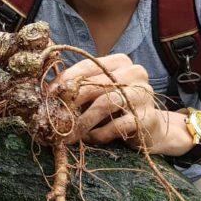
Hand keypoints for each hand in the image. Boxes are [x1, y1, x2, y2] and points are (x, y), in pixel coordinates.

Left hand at [51, 54, 167, 151]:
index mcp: (120, 62)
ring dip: (82, 121)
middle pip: (94, 85)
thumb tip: (48, 93)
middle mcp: (134, 73)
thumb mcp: (99, 93)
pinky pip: (116, 125)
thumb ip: (80, 88)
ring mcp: (144, 94)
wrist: (152, 130)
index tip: (49, 95)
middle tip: (55, 119)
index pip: (87, 65)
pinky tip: (91, 138)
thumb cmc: (118, 109)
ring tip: (69, 134)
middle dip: (71, 103)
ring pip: (105, 103)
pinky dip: (99, 134)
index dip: (65, 80)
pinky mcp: (147, 117)